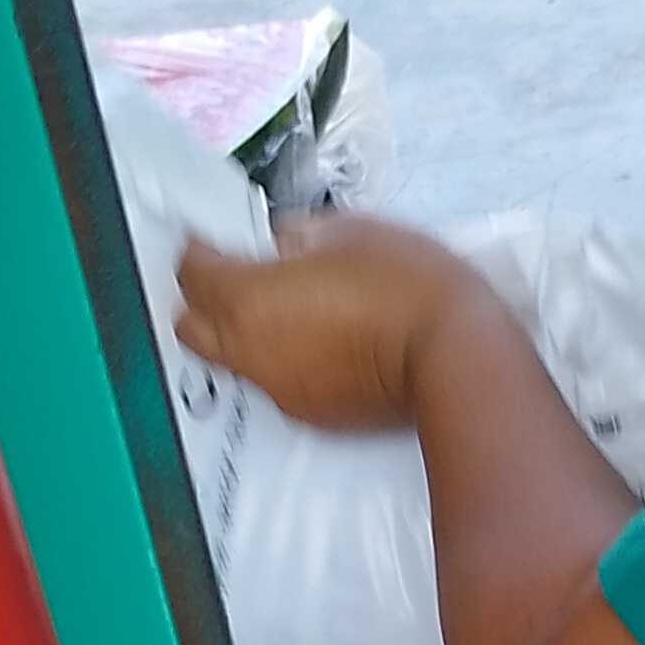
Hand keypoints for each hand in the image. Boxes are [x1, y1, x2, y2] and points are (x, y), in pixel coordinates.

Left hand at [172, 214, 488, 433]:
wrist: (454, 359)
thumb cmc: (406, 285)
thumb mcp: (352, 231)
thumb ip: (299, 234)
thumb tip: (280, 243)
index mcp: (248, 298)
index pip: (191, 271)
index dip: (198, 248)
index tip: (213, 236)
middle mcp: (249, 350)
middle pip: (190, 327)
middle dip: (201, 299)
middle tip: (233, 275)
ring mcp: (277, 389)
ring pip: (231, 359)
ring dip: (240, 332)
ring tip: (284, 307)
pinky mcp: (309, 414)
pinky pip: (273, 381)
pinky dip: (280, 359)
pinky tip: (321, 341)